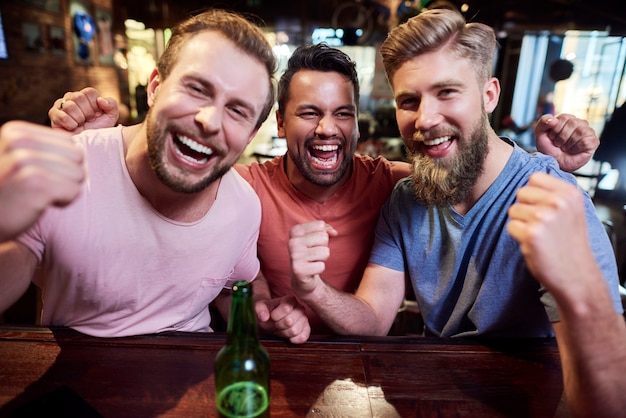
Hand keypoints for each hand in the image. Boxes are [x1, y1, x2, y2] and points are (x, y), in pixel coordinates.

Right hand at [0, 121, 84, 241]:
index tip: (36, 175)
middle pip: (77, 156)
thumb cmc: (9, 192)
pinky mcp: (34, 182)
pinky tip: (39, 204)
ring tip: (37, 195)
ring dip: (64, 190)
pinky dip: (63, 201)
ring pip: (79, 174)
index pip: (69, 142)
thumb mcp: (20, 160)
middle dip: (66, 176)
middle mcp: (18, 141)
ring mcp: (25, 160)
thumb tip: (82, 150)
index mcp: (15, 132)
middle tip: (39, 187)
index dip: (61, 162)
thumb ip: (44, 149)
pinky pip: (74, 190)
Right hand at [49, 87, 119, 133]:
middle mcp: (72, 96)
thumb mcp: (111, 116)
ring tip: (80, 124)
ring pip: (70, 106)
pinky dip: (71, 124)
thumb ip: (111, 104)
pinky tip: (73, 127)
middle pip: (78, 97)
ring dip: (79, 119)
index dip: (95, 106)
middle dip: (87, 113)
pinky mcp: (53, 114)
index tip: (96, 115)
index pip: (89, 92)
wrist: (89, 143)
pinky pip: (62, 116)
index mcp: (85, 95)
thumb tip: (100, 100)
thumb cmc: (99, 128)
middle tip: (88, 121)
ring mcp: (61, 104)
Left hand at [255, 296, 310, 343]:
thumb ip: (260, 309)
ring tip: (281, 327)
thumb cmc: (267, 312)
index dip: (275, 315)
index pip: (286, 308)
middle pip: (289, 321)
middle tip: (276, 323)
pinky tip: (288, 336)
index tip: (272, 315)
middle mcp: (300, 308)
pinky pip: (302, 337)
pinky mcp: (306, 329)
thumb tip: (264, 317)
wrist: (271, 320)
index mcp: (290, 299)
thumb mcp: (260, 308)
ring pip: (294, 331)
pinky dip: (293, 339)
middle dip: (279, 325)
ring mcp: (304, 319)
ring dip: (284, 332)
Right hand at [289, 221, 337, 295]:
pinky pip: (321, 266)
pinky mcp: (298, 270)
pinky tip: (311, 270)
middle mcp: (292, 242)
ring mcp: (295, 256)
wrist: (301, 276)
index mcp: (295, 231)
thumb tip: (334, 232)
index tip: (314, 243)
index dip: (322, 235)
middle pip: (324, 237)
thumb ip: (326, 230)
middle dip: (323, 247)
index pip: (320, 225)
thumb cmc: (311, 252)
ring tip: (313, 261)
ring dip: (322, 258)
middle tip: (314, 253)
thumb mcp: (317, 237)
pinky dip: (319, 269)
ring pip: (325, 251)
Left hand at [507, 172, 594, 294]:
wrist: (576, 274)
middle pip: (521, 192)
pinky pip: (511, 226)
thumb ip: (553, 194)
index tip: (542, 207)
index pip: (535, 178)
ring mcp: (544, 217)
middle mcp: (558, 202)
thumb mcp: (571, 211)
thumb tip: (527, 182)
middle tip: (540, 224)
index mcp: (569, 193)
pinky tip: (534, 244)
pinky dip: (518, 236)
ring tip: (539, 235)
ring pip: (513, 209)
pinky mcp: (531, 233)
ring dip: (521, 223)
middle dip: (525, 208)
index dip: (533, 194)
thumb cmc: (569, 243)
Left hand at [534, 113, 598, 172]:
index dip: (555, 129)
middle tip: (558, 144)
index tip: (552, 137)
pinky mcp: (593, 142)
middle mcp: (579, 123)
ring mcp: (588, 132)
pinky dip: (576, 148)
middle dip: (561, 137)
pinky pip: (586, 141)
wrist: (555, 163)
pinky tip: (573, 151)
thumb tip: (554, 120)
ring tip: (565, 148)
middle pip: (573, 123)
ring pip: (581, 131)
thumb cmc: (549, 148)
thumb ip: (543, 122)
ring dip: (568, 143)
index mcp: (567, 118)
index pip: (563, 117)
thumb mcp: (540, 134)